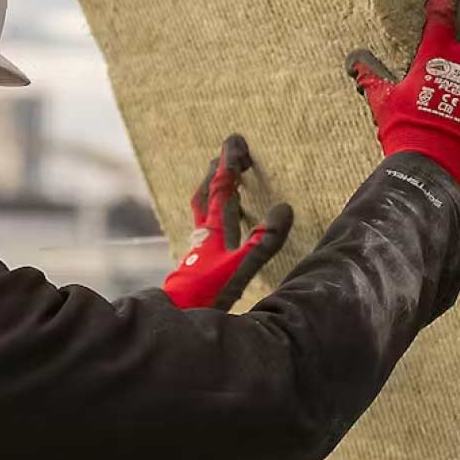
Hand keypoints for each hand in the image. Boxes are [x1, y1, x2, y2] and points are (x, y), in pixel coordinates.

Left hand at [162, 134, 293, 310]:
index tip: (235, 140)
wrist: (176, 318)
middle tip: (229, 158)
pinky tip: (220, 228)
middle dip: (216, 173)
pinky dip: (215, 218)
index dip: (228, 163)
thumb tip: (283, 208)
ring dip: (214, 193)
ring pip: (204, 211)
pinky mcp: (196, 263)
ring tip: (225, 185)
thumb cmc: (206, 293)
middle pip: (206, 194)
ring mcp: (197, 248)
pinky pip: (206, 229)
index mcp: (213, 229)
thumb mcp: (241, 267)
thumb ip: (263, 240)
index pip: (221, 187)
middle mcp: (202, 234)